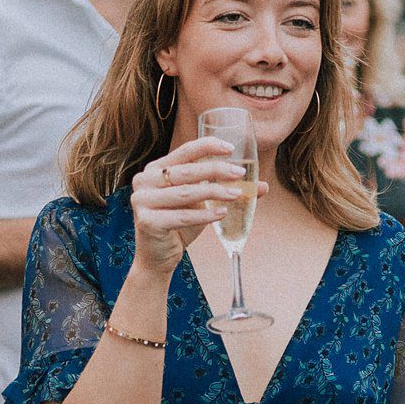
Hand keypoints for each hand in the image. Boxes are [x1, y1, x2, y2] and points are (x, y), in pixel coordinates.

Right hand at [131, 136, 245, 277]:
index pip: (184, 151)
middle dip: (216, 170)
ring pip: (186, 193)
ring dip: (214, 192)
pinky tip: (222, 213)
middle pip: (186, 171)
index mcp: (155, 169)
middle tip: (240, 174)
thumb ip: (225, 190)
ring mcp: (141, 201)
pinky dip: (204, 215)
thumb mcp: (202, 203)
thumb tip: (262, 186)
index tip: (230, 148)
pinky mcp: (147, 221)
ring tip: (237, 194)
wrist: (157, 257)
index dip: (207, 146)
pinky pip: (182, 216)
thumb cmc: (179, 224)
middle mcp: (144, 181)